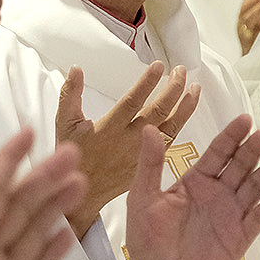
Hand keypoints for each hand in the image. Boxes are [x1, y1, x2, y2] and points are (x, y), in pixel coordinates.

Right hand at [56, 62, 198, 237]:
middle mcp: (129, 141)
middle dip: (173, 89)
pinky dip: (181, 125)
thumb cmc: (75, 156)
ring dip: (185, 106)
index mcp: (109, 129)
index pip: (133, 101)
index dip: (147, 82)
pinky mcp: (149, 163)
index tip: (159, 66)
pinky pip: (170, 142)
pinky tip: (186, 112)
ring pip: (170, 127)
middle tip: (181, 71)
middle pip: (158, 112)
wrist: (83, 193)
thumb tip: (76, 69)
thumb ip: (70, 95)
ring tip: (194, 88)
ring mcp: (142, 153)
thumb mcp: (65, 124)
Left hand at [124, 116, 259, 259]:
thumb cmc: (146, 240)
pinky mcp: (240, 238)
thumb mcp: (143, 198)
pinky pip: (258, 219)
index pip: (217, 153)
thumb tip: (149, 129)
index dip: (232, 136)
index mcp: (195, 181)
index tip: (245, 119)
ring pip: (255, 188)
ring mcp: (231, 215)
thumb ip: (149, 165)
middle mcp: (217, 193)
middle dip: (253, 150)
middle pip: (241, 166)